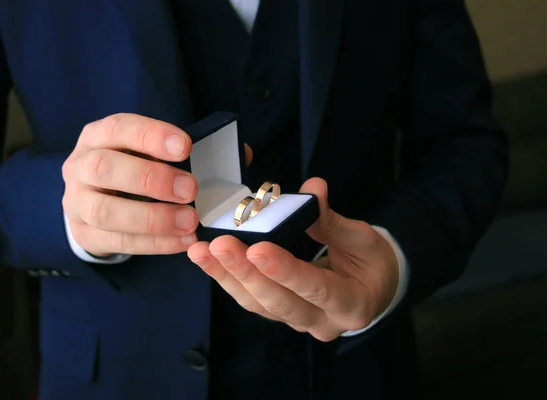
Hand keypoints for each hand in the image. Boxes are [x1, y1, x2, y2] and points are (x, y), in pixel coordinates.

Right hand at [62, 114, 199, 256]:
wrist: (93, 203)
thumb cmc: (127, 169)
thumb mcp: (138, 152)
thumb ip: (161, 154)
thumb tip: (200, 164)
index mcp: (94, 137)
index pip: (118, 128)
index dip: (151, 136)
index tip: (185, 147)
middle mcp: (78, 168)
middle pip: (103, 168)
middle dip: (151, 179)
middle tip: (190, 189)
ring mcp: (75, 204)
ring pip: (105, 212)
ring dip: (153, 218)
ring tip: (189, 221)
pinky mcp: (84, 235)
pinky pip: (118, 242)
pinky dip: (155, 243)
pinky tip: (182, 241)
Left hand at [187, 178, 398, 341]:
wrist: (373, 290)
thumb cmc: (371, 263)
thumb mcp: (362, 239)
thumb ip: (331, 219)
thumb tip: (312, 189)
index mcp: (351, 304)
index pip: (316, 288)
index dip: (285, 270)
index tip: (256, 248)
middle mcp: (322, 322)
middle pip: (278, 303)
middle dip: (245, 274)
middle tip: (217, 246)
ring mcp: (298, 322)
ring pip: (258, 305)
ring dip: (227, 277)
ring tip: (201, 252)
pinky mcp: (280, 315)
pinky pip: (251, 301)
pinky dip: (228, 279)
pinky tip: (208, 260)